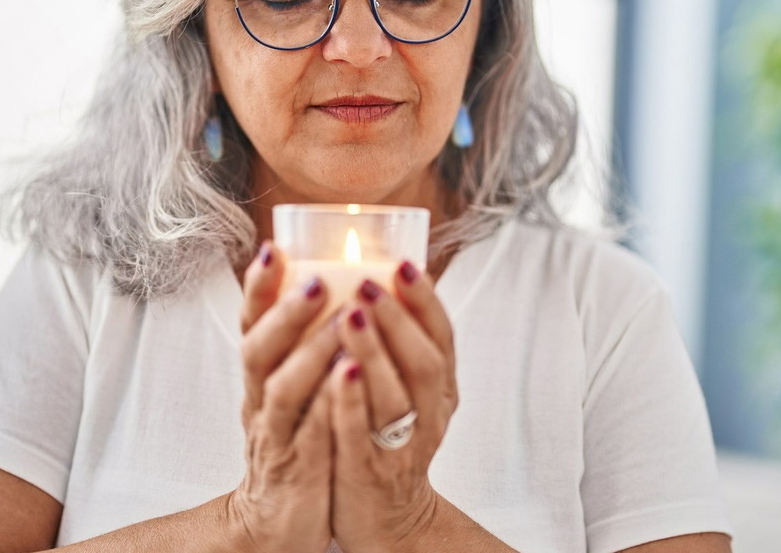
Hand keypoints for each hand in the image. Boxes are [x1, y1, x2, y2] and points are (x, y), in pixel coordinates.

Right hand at [229, 242, 338, 552]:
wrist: (276, 522)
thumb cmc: (293, 444)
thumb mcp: (289, 390)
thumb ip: (301, 344)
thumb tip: (325, 280)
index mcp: (261, 377)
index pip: (250, 325)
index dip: (258, 288)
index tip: (273, 247)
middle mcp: (261, 401)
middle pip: (258, 351)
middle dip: (286, 313)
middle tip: (316, 280)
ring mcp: (277, 437)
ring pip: (282, 390)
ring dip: (310, 353)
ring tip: (343, 321)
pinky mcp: (297, 472)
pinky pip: (311, 436)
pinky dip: (328, 406)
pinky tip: (350, 380)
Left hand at [327, 262, 458, 552]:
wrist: (384, 517)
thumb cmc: (387, 438)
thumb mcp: (408, 391)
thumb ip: (399, 343)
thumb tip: (380, 274)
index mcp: (440, 389)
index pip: (443, 338)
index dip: (425, 300)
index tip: (403, 264)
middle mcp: (428, 414)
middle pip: (424, 363)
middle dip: (397, 320)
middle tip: (367, 283)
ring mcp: (400, 444)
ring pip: (395, 397)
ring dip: (374, 354)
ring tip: (347, 316)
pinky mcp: (367, 469)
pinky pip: (362, 433)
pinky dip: (351, 401)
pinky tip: (337, 371)